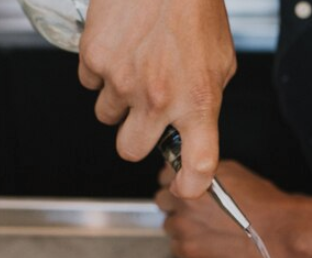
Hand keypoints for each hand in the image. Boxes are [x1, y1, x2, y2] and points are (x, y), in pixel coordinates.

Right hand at [78, 0, 235, 198]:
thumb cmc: (195, 6)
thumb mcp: (221, 62)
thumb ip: (206, 99)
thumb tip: (194, 122)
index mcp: (198, 102)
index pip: (197, 165)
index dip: (190, 185)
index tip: (184, 187)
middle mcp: (158, 99)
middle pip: (131, 151)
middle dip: (134, 138)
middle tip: (143, 116)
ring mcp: (123, 81)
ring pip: (106, 116)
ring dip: (117, 100)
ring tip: (135, 66)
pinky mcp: (95, 59)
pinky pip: (90, 82)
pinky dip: (101, 70)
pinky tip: (120, 48)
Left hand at [156, 161, 298, 257]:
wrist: (280, 231)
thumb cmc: (263, 202)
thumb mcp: (231, 172)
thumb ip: (202, 173)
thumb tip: (189, 172)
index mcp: (190, 180)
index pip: (163, 177)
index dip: (175, 182)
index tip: (183, 187)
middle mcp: (183, 204)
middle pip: (162, 202)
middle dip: (176, 204)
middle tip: (197, 209)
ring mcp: (184, 231)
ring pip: (169, 227)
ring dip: (182, 226)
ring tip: (206, 228)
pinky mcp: (191, 254)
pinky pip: (178, 248)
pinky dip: (189, 246)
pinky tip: (209, 242)